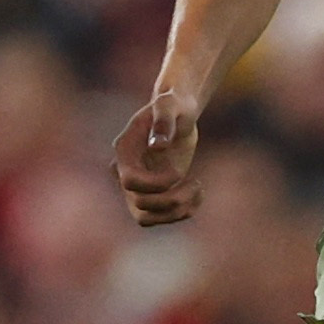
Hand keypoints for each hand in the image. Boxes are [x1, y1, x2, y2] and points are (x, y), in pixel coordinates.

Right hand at [114, 89, 203, 225]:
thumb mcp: (170, 105)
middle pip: (139, 206)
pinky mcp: (154, 193)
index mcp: (125, 151)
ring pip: (145, 219)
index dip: (156, 183)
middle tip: (195, 182)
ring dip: (175, 212)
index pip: (130, 182)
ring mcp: (138, 185)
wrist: (177, 111)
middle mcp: (126, 172)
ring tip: (197, 188)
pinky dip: (183, 212)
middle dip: (171, 200)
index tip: (179, 169)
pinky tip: (199, 192)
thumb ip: (163, 119)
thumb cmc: (174, 104)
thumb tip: (158, 145)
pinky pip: (160, 218)